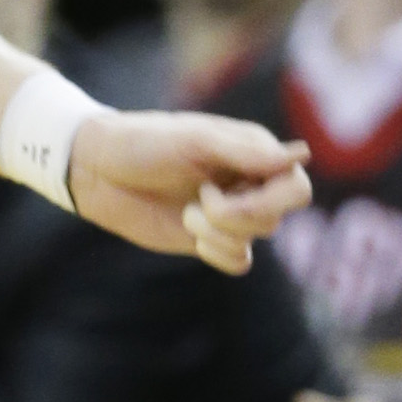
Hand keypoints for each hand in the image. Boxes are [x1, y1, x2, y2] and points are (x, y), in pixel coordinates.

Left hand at [70, 111, 309, 273]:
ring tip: (187, 211)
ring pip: (257, 239)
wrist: (99, 170)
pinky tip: (191, 234)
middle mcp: (248, 183)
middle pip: (277, 217)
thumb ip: (247, 151)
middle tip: (202, 199)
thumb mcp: (194, 140)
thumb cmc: (144, 143)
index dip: (274, 198)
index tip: (235, 188)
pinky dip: (219, 252)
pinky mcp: (209, 240)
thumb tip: (302, 155)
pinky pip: (238, 262)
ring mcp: (230, 214)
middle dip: (239, 215)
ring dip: (219, 231)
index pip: (296, 186)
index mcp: (253, 152)